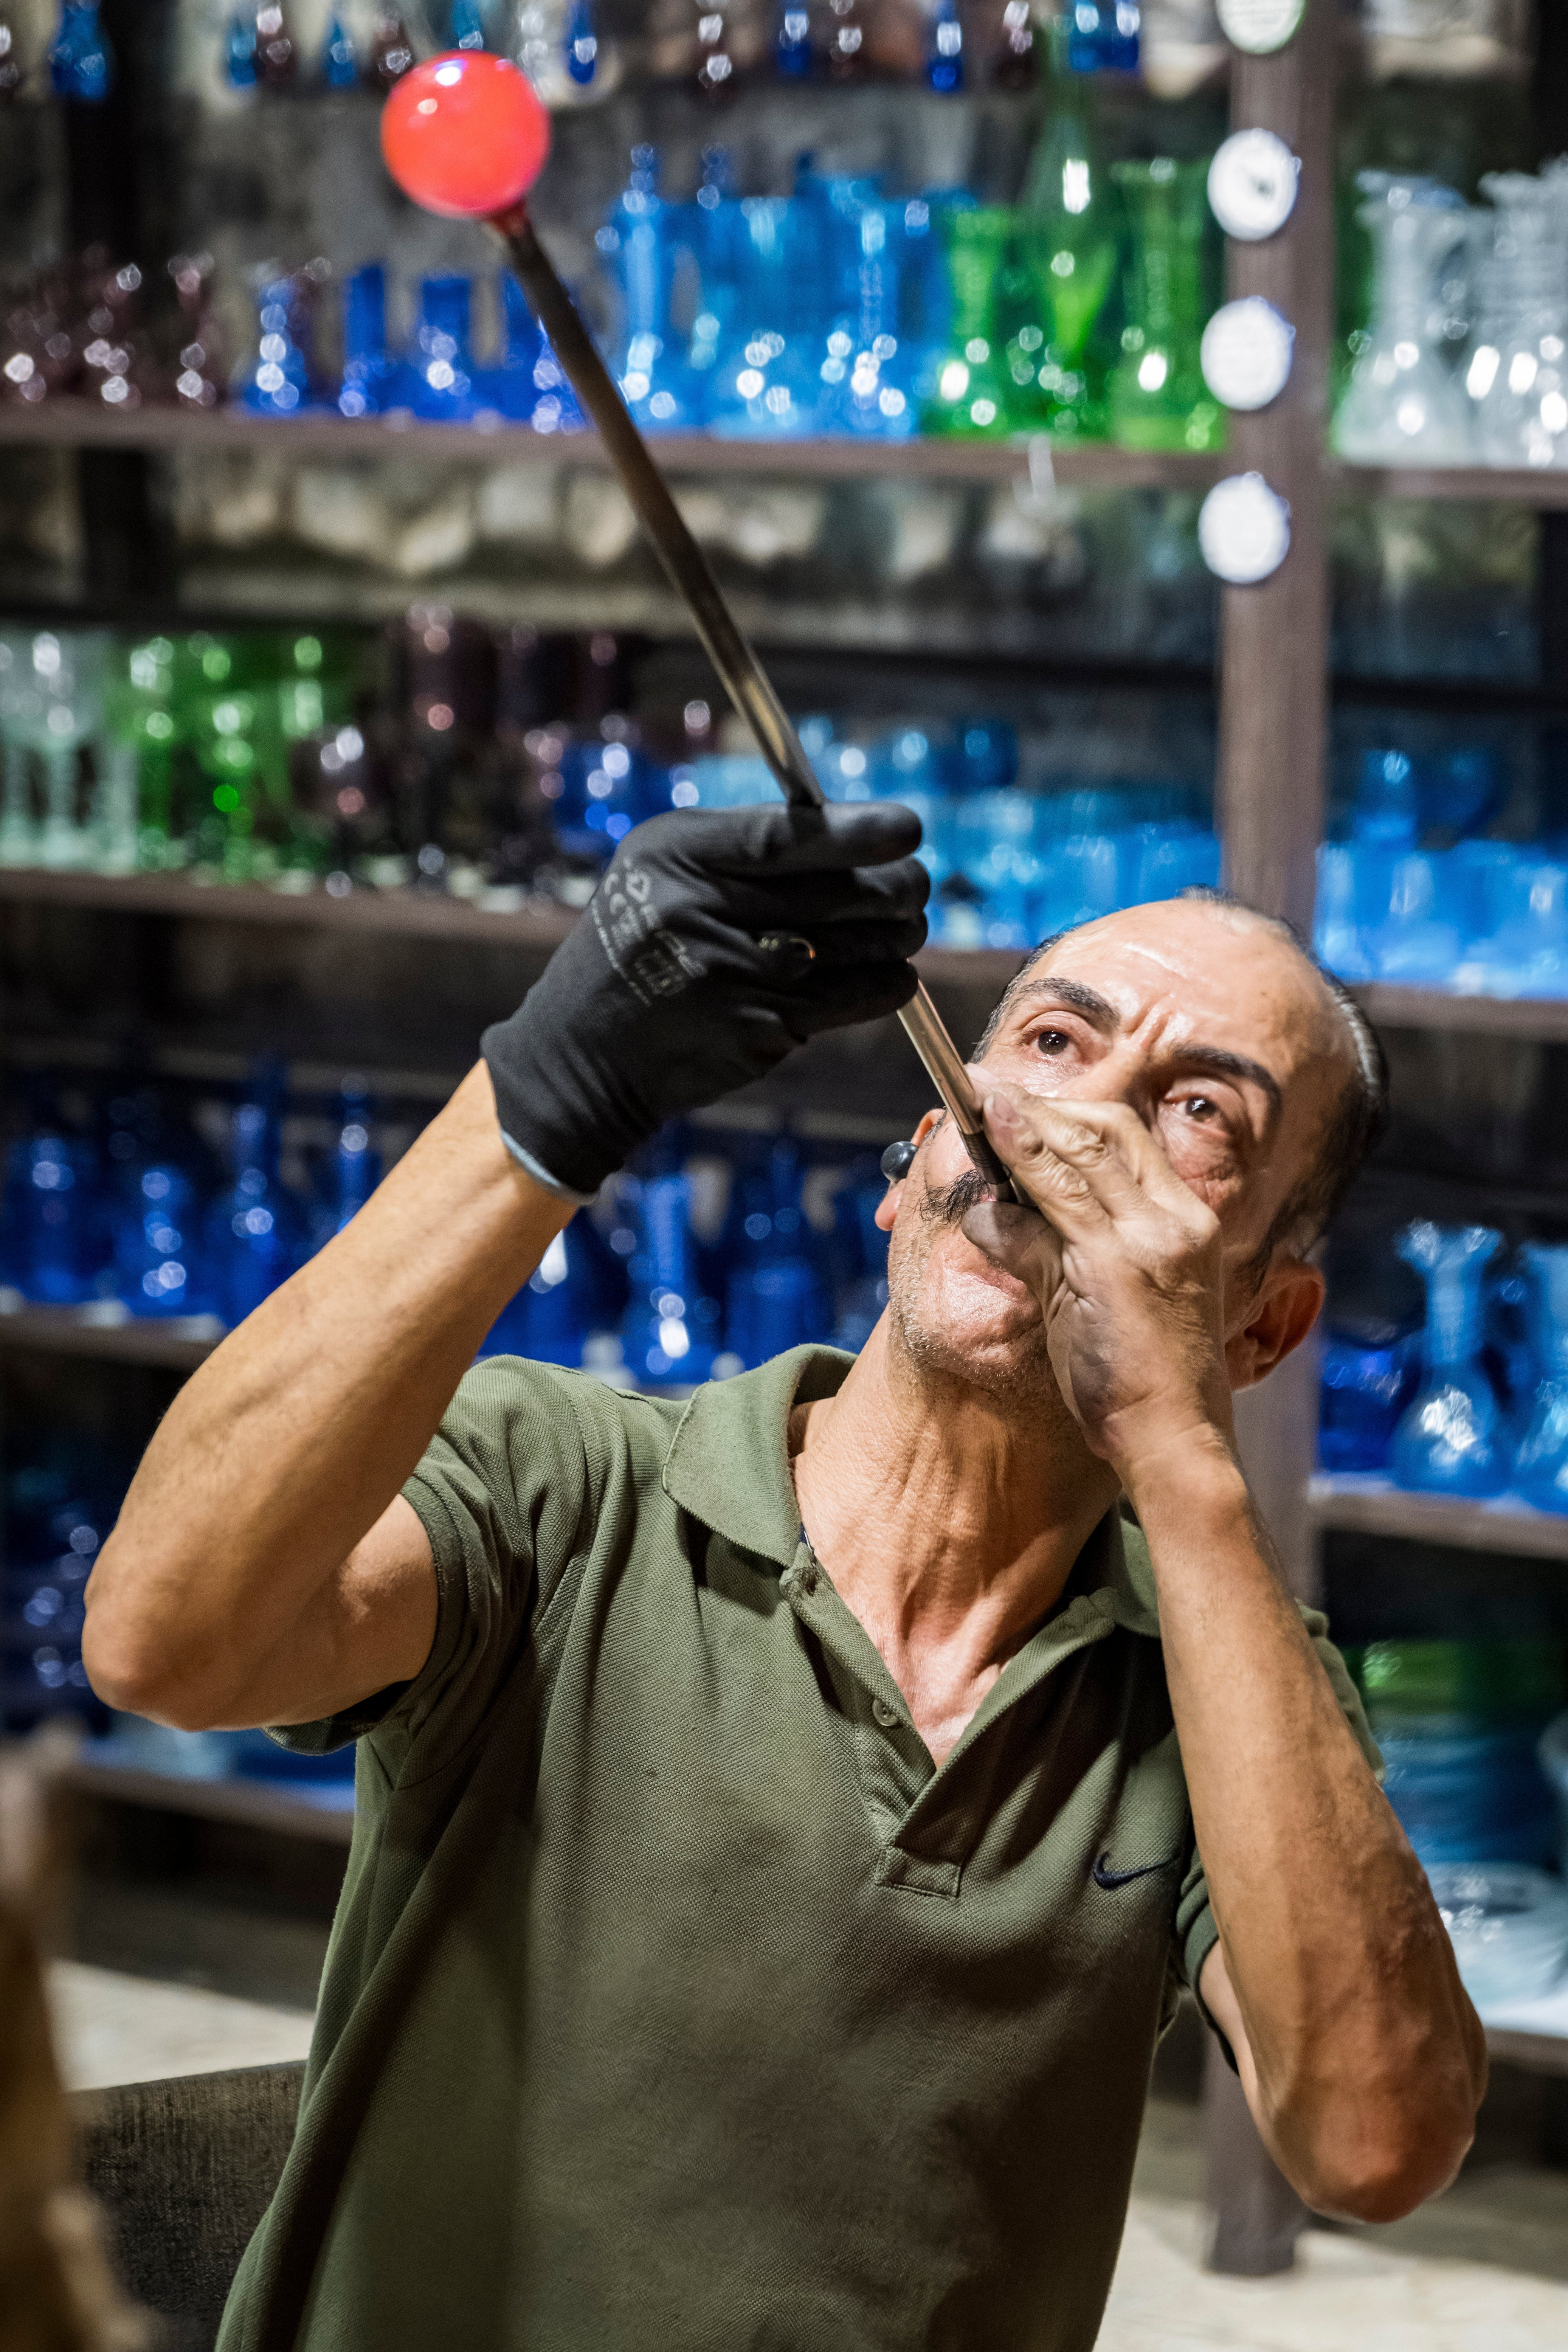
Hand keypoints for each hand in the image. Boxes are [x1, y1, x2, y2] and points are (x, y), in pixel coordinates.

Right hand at [482, 802, 927, 1195]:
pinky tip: (891, 975)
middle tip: (915, 886)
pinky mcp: (754, 1031)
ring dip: (896, 936)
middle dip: (897, 888)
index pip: (788, 836)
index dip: (861, 833)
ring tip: (902, 929)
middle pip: (836, 892)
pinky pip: (851, 999)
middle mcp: (698, 911)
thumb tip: (858, 835)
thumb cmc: (641, 946)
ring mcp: (728, 977)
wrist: (582, 1053)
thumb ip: (746, 849)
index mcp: (675, 855)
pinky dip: (885, 985)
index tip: (909, 830)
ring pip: (856, 947)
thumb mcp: (663, 872)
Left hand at [961, 1087, 1234, 1485]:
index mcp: (1187, 1221)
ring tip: (976, 1108)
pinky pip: (1047, 1216)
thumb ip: (1068, 1245)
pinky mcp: (1111, 1270)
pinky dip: (1008, 1197)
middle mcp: (1172, 1220)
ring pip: (1073, 1161)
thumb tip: (1004, 1210)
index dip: (1070, 1112)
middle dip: (1041, 1107)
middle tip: (989, 1092)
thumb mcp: (1119, 1296)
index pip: (1127, 1138)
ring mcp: (1144, 1242)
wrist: (1179, 1438)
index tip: (1021, 1101)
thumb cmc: (1149, 1376)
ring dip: (1018, 1131)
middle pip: (1102, 1133)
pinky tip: (981, 1199)